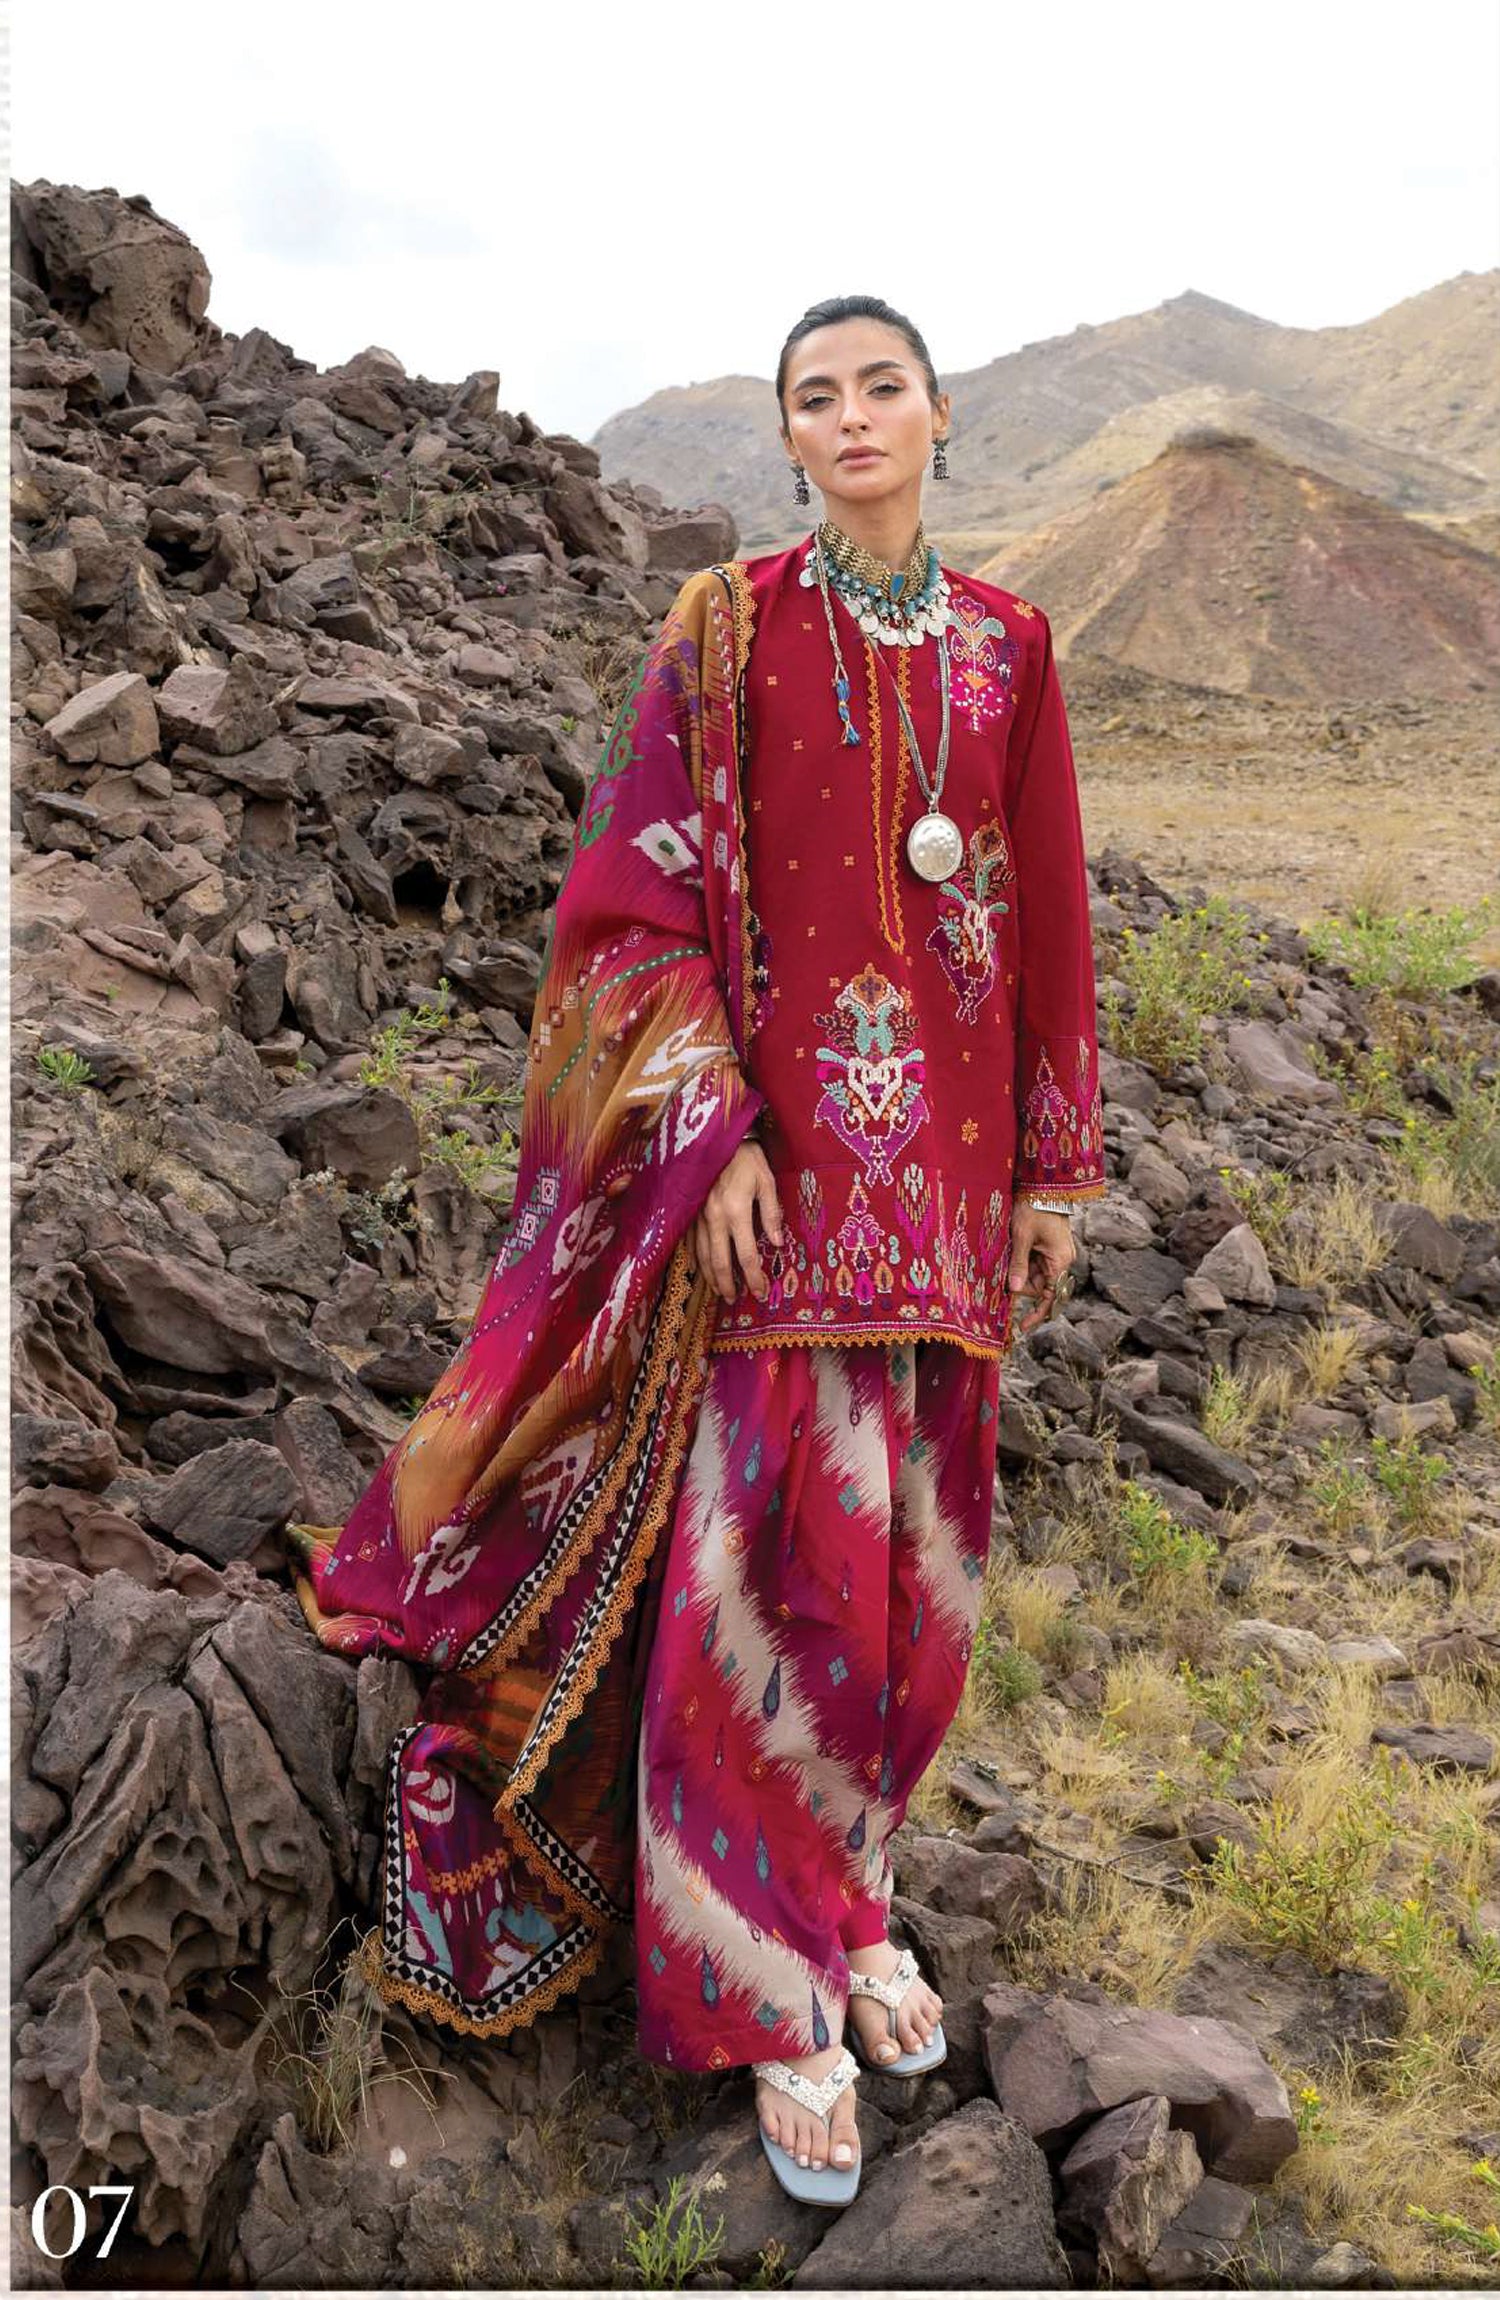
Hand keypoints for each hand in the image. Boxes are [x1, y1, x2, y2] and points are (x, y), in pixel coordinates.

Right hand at [688, 1139, 783, 1304]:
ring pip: (701, 1255)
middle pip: (719, 1262)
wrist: (717, 1138)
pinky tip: (700, 1269)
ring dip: (710, 1277)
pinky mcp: (690, 1211)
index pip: (746, 1256)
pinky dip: (695, 1259)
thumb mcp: (767, 1181)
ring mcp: (698, 1216)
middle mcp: (714, 1219)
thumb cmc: (747, 1158)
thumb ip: (772, 1213)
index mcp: (736, 1212)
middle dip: (727, 1285)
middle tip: (734, 1299)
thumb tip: (778, 1244)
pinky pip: (690, 1242)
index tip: (760, 1292)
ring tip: (719, 1291)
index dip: (753, 1277)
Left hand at [1007, 1204, 1075, 1336]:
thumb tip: (1013, 1291)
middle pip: (1040, 1286)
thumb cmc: (1034, 1209)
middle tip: (1001, 1276)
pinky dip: (1023, 1263)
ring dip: (1020, 1272)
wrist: (1044, 1186)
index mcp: (1059, 1262)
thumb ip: (1018, 1265)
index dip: (1037, 1313)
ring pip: (1035, 1275)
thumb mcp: (1022, 1238)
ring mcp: (1056, 1254)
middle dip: (1020, 1284)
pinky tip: (1012, 1253)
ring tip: (1007, 1255)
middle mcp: (1062, 1261)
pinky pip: (1035, 1264)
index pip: (1051, 1297)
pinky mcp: (1050, 1247)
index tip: (1023, 1326)